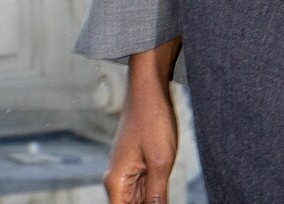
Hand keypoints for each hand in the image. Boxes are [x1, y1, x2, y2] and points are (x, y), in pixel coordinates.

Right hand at [103, 41, 181, 203]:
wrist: (149, 90)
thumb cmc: (152, 120)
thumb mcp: (160, 163)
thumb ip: (157, 197)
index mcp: (116, 183)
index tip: (157, 202)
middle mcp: (117, 181)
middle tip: (162, 186)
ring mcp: (127, 173)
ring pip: (138, 201)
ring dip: (153, 201)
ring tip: (162, 178)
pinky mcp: (137, 167)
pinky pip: (144, 189)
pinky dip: (155, 194)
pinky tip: (167, 193)